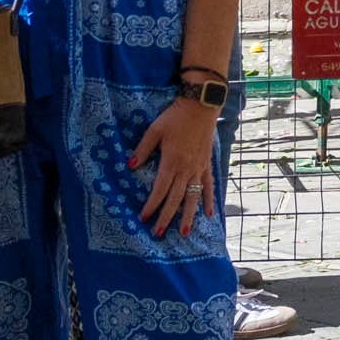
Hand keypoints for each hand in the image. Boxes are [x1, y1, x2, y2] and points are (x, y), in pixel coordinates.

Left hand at [130, 92, 220, 234]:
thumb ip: (143, 149)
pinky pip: (208, 186)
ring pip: (193, 197)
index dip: (151, 205)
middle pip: (175, 198)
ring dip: (188, 216)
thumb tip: (130, 166)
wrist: (201, 106)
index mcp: (172, 162)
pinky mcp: (207, 165)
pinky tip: (209, 214)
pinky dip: (209, 200)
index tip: (144, 218)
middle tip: (159, 233)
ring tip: (184, 232)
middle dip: (166, 217)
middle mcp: (186, 169)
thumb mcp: (154, 130)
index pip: (160, 189)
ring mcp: (199, 169)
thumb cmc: (175, 117)